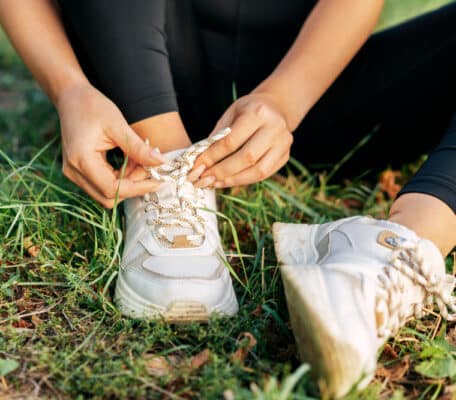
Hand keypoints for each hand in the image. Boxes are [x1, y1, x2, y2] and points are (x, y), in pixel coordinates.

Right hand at [57, 83, 164, 207]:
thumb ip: (139, 148)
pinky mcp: (80, 172)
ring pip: (107, 193)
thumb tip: (161, 163)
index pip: (112, 189)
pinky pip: (103, 184)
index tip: (158, 181)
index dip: (137, 188)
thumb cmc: (92, 106)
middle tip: (150, 169)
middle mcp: (74, 172)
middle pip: (108, 197)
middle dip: (133, 186)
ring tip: (141, 161)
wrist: (71, 97)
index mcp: (81, 160)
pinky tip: (132, 162)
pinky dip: (121, 177)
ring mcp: (75, 174)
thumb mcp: (118, 125)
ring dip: (128, 182)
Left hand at [189, 92, 292, 187]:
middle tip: (204, 179)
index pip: (231, 141)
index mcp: (258, 113)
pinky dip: (244, 180)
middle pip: (246, 157)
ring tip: (215, 183)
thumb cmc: (248, 110)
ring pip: (258, 171)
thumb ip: (217, 136)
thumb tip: (201, 162)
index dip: (212, 156)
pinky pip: (263, 174)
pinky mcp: (285, 156)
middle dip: (222, 171)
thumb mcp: (230, 114)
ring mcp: (283, 144)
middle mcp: (275, 128)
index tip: (197, 166)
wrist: (276, 107)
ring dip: (233, 180)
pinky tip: (229, 181)